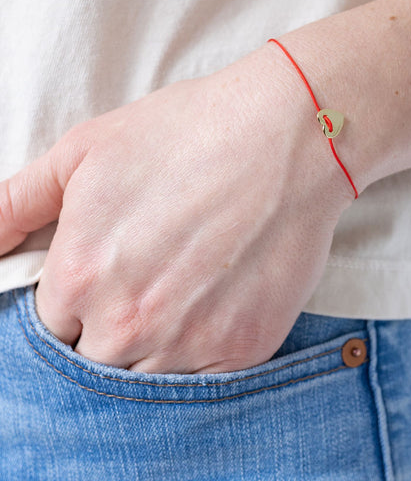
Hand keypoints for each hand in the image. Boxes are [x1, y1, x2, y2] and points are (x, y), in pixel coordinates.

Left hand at [0, 44, 352, 373]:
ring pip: (150, 375)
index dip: (83, 298)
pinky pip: (206, 377)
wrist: (284, 138)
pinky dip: (207, 348)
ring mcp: (190, 340)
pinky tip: (220, 298)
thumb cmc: (188, 133)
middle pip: (99, 356)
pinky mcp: (244, 347)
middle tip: (157, 275)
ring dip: (162, 342)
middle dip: (117, 324)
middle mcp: (128, 322)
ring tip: (191, 286)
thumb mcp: (86, 151)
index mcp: (79, 277)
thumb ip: (16, 203)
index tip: (115, 273)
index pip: (54, 326)